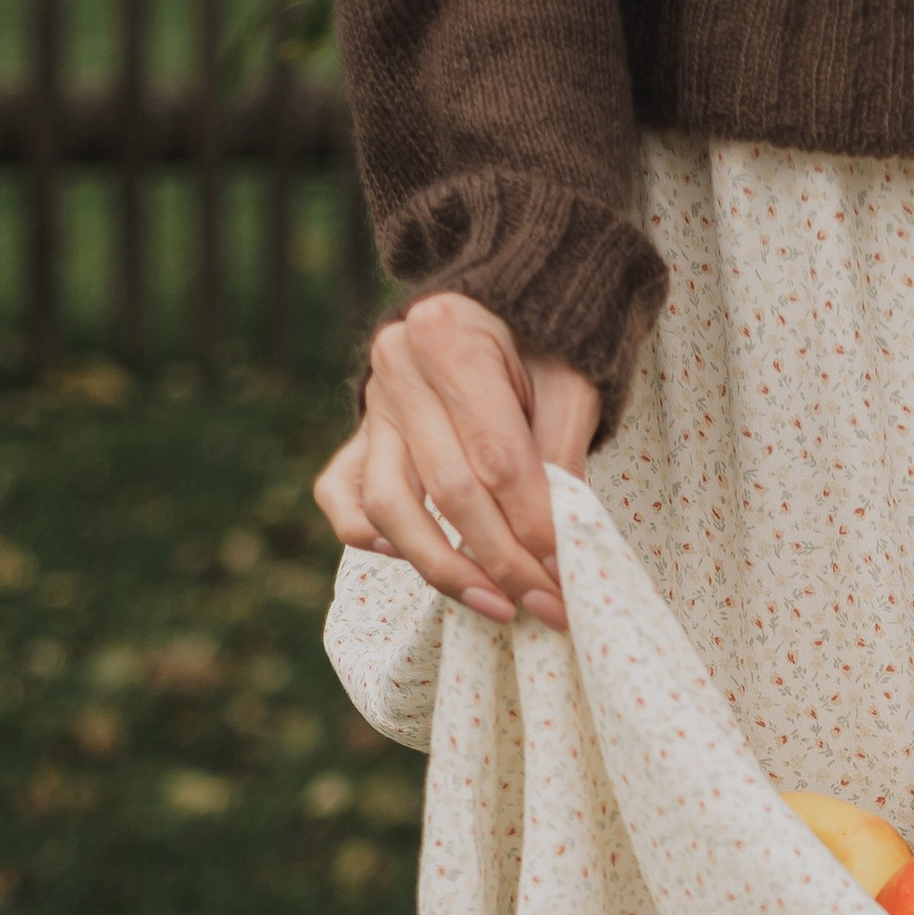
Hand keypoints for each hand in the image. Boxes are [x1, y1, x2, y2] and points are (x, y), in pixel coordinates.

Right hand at [313, 293, 600, 634]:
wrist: (499, 307)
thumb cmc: (542, 346)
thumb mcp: (572, 381)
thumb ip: (563, 452)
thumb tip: (554, 542)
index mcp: (449, 335)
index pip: (496, 456)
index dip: (533, 525)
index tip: (565, 576)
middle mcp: (396, 365)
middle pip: (449, 490)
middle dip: (502, 561)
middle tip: (547, 606)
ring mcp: (371, 404)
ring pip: (389, 507)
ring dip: (443, 569)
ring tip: (497, 606)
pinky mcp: (357, 434)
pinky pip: (341, 497)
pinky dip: (366, 536)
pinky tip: (409, 561)